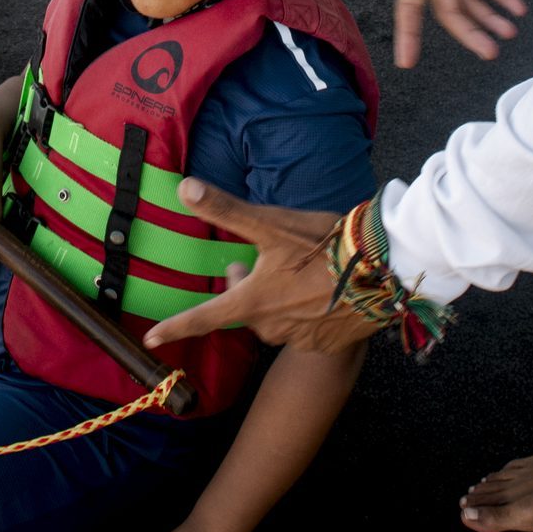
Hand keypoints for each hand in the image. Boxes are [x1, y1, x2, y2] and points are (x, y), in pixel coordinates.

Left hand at [143, 181, 376, 354]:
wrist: (381, 269)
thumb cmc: (323, 244)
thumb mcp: (271, 223)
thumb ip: (226, 210)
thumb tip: (184, 187)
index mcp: (252, 301)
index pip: (204, 316)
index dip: (175, 327)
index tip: (151, 339)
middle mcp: (271, 327)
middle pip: (245, 310)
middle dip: (245, 286)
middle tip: (257, 260)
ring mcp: (299, 339)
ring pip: (274, 320)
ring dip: (276, 300)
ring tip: (295, 272)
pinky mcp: (326, 344)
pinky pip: (304, 330)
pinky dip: (306, 312)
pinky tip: (322, 290)